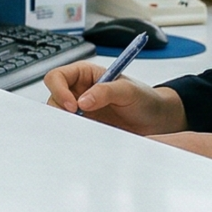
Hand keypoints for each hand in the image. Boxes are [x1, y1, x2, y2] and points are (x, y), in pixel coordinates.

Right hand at [43, 62, 185, 133]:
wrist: (158, 122)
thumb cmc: (145, 99)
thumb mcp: (128, 90)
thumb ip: (105, 91)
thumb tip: (83, 100)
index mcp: (85, 75)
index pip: (58, 77)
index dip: (59, 90)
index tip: (74, 106)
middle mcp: (79, 92)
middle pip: (53, 98)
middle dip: (60, 109)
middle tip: (77, 120)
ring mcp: (81, 111)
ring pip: (59, 116)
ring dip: (67, 123)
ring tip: (86, 128)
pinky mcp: (85, 128)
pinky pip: (70, 131)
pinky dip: (73, 134)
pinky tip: (86, 136)